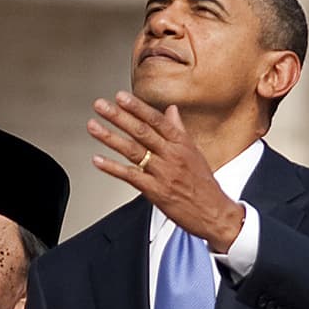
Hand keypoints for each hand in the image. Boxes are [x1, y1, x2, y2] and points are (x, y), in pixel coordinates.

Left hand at [88, 92, 245, 252]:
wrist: (214, 212)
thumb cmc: (203, 184)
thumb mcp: (194, 152)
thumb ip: (178, 130)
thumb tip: (171, 111)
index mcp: (180, 143)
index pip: (156, 119)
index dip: (137, 107)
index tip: (121, 96)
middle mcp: (171, 155)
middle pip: (141, 131)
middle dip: (118, 116)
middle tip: (101, 105)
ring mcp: (162, 173)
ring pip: (133, 150)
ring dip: (110, 137)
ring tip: (93, 126)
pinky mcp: (155, 191)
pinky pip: (130, 176)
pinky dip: (112, 168)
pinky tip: (98, 160)